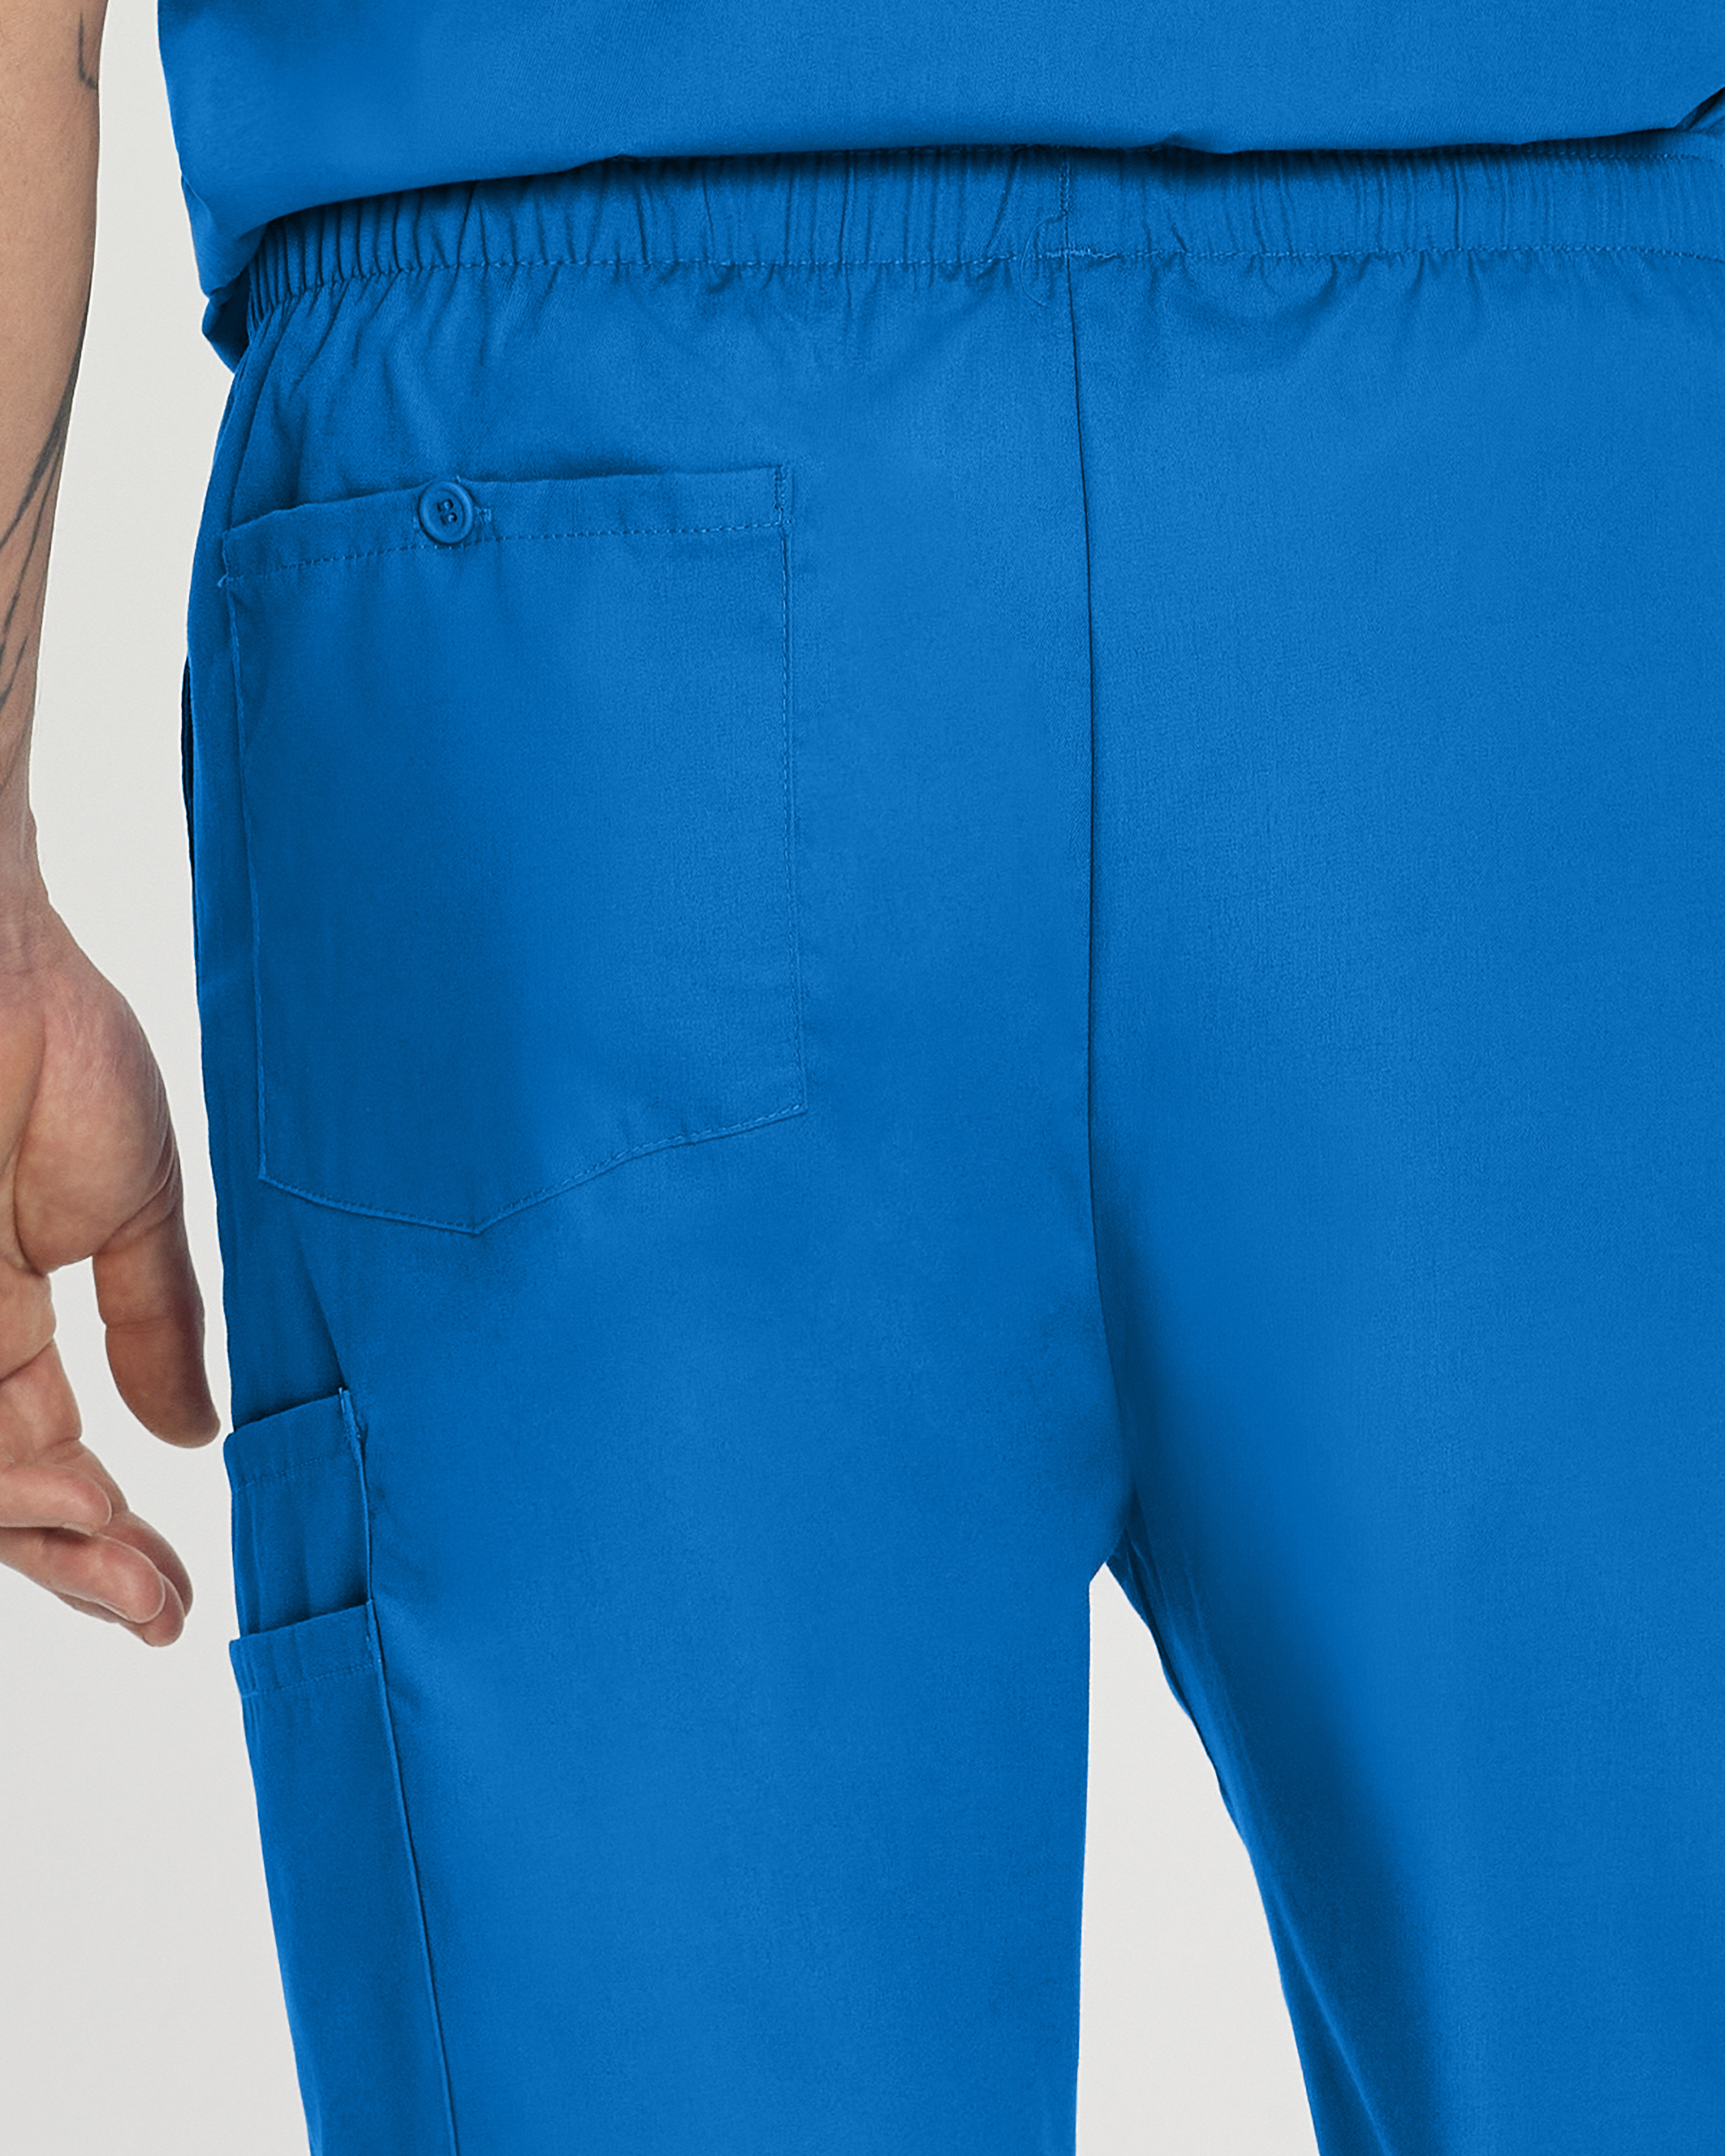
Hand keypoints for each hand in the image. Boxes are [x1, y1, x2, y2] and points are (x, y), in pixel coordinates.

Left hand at [0, 899, 218, 1645]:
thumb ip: (157, 1325)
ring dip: (44, 1540)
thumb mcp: (136, 1210)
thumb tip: (192, 1436)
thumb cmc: (57, 1048)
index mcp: (7, 1323)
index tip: (173, 1594)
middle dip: (74, 1568)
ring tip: (122, 1557)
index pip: (47, 1463)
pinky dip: (7, 1480)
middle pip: (0, 1497)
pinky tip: (75, 1500)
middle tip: (152, 1607)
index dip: (105, 1540)